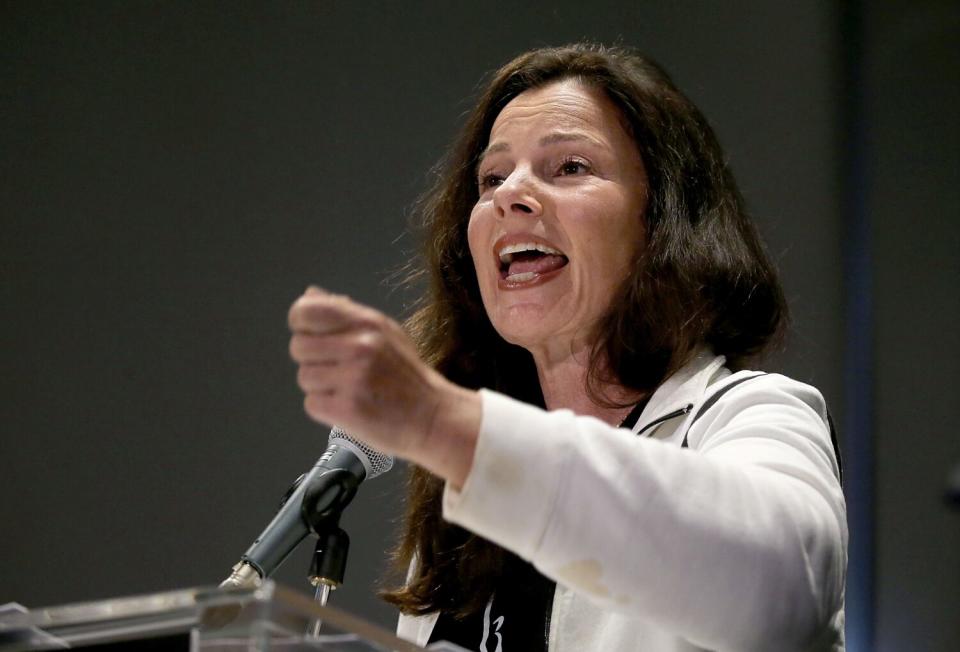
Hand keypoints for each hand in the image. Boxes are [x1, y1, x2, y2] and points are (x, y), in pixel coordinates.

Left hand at [288, 287, 480, 486]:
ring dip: (320, 387)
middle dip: (312, 360)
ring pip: (304, 377)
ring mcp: (353, 378)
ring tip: (349, 390)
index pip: (306, 310)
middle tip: (338, 371)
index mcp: (368, 323)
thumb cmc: (407, 376)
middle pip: (298, 346)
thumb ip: (346, 313)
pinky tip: (350, 406)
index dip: (301, 324)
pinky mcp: (348, 409)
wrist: (434, 418)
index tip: (312, 336)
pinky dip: (325, 409)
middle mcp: (360, 346)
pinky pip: (311, 404)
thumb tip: (309, 294)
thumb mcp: (385, 333)